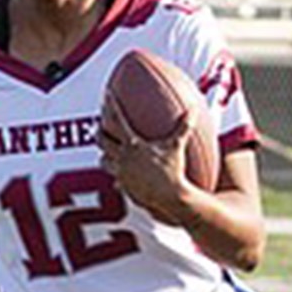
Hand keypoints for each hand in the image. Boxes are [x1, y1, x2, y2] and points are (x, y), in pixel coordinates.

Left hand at [98, 96, 194, 225]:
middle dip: (99, 131)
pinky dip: (116, 177)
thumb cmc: (173, 171)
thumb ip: (183, 127)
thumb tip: (193, 110)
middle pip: (102, 140)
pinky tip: (120, 177)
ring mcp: (121, 173)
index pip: (117, 120)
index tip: (107, 95)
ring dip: (104, 155)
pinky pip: (115, 180)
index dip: (111, 106)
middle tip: (99, 125)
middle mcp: (122, 157)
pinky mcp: (124, 187)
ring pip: (103, 161)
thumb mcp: (177, 146)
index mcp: (133, 144)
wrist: (169, 197)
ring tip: (107, 152)